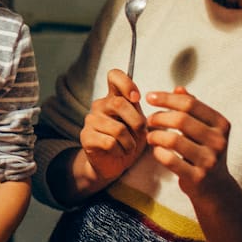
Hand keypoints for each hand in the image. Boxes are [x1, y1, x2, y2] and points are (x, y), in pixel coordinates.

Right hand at [79, 69, 150, 184]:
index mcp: (114, 97)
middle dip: (136, 121)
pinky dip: (120, 150)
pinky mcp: (86, 137)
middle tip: (140, 132)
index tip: (136, 98)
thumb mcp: (139, 124)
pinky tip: (118, 152)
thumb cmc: (128, 142)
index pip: (114, 76)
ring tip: (128, 147)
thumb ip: (141, 110)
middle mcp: (100, 105)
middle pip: (119, 104)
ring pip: (117, 128)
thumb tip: (154, 96)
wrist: (112, 165)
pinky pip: (110, 142)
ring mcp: (91, 120)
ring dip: (130, 142)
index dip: (126, 83)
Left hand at [143, 86, 232, 195]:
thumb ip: (193, 108)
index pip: (190, 103)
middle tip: (149, 120)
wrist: (215, 188)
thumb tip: (178, 89)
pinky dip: (158, 153)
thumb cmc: (205, 151)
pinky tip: (156, 150)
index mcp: (221, 124)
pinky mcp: (198, 177)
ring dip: (155, 136)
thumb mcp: (205, 129)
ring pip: (173, 140)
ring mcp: (210, 160)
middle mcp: (219, 141)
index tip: (149, 97)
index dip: (166, 98)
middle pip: (180, 119)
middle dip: (159, 117)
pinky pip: (170, 160)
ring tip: (150, 136)